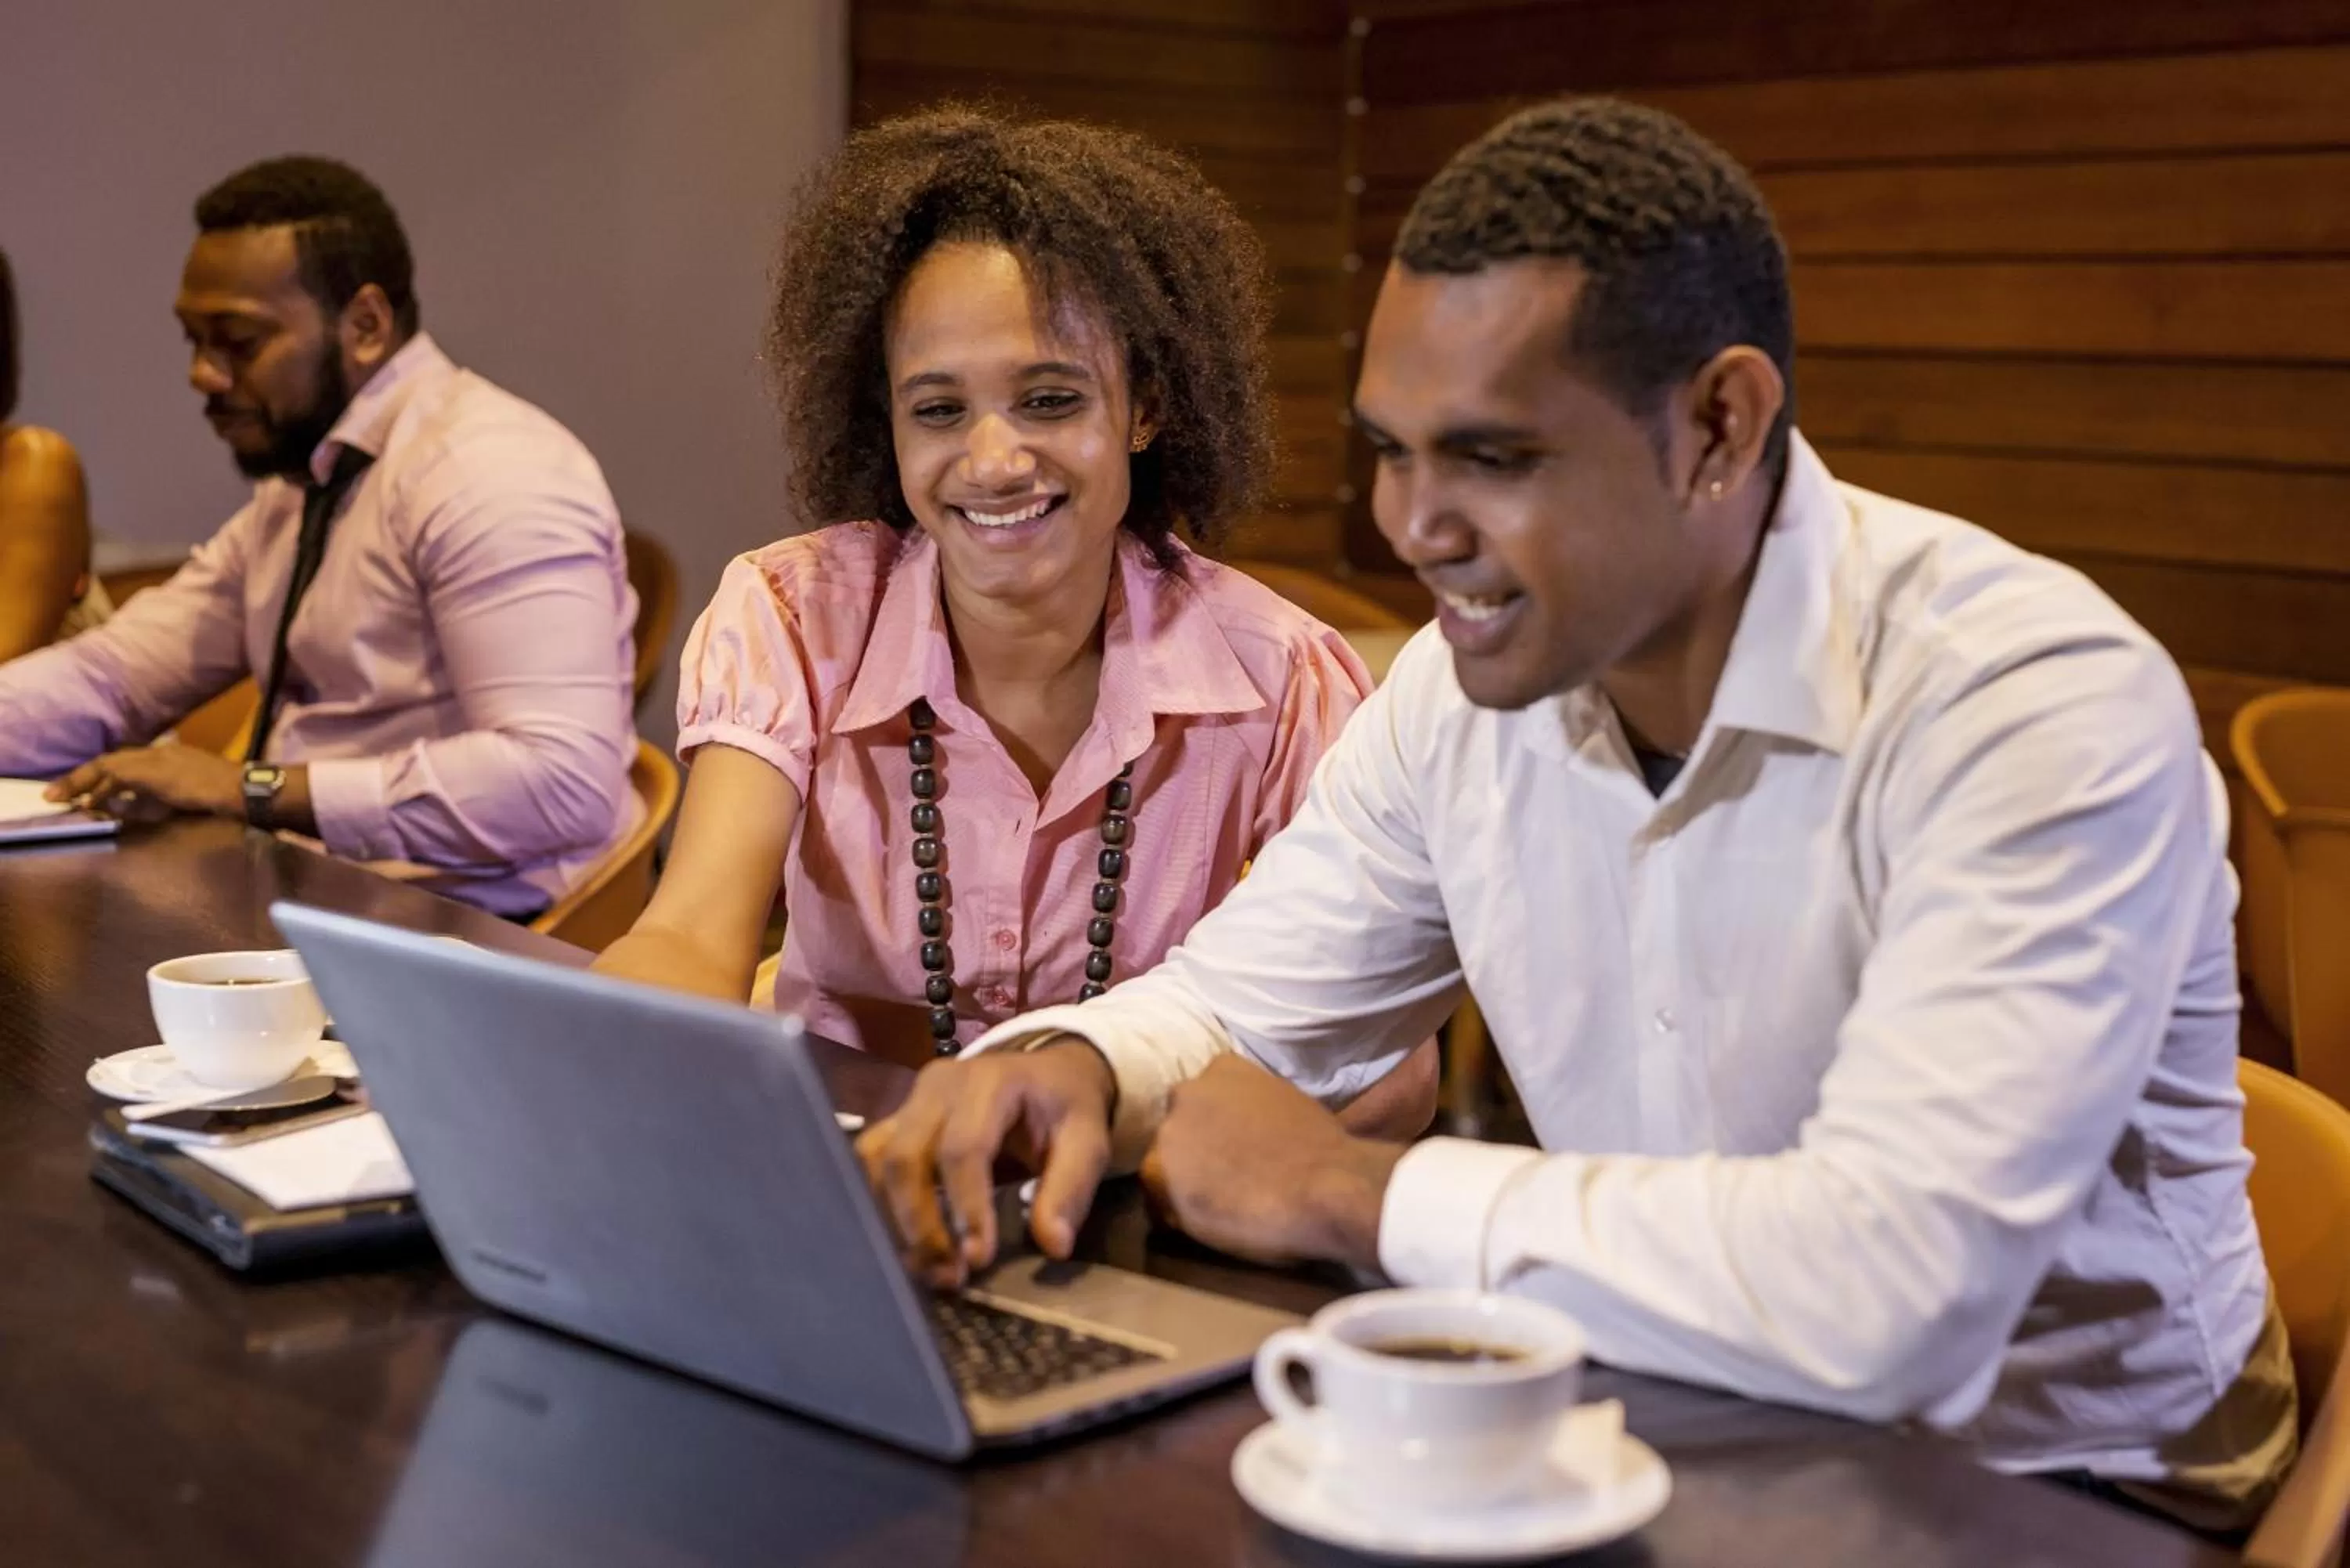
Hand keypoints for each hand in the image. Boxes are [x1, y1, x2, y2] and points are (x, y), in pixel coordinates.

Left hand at [46, 745, 242, 822]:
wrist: (246, 790)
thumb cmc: (232, 797)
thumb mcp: (196, 797)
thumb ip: (172, 800)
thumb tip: (152, 813)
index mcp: (172, 757)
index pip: (128, 763)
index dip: (104, 777)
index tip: (86, 792)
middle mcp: (161, 753)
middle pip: (112, 761)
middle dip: (82, 777)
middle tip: (56, 792)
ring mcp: (156, 760)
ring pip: (108, 766)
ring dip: (81, 781)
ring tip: (58, 796)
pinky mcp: (152, 772)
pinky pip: (115, 777)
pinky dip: (98, 789)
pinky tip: (86, 802)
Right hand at [856, 1039, 1116, 1289]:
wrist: (1044, 1076)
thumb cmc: (1064, 1109)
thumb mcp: (1086, 1141)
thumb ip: (1070, 1189)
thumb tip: (1053, 1246)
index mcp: (990, 1081)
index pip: (963, 1148)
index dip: (967, 1207)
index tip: (978, 1260)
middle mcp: (937, 1086)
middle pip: (905, 1157)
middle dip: (921, 1225)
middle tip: (948, 1277)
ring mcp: (909, 1103)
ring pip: (876, 1163)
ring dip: (895, 1223)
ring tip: (927, 1271)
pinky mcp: (894, 1123)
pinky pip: (869, 1165)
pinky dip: (882, 1210)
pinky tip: (908, 1249)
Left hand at [1139, 1055, 1406, 1269]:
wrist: (1327, 1186)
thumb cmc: (1322, 1151)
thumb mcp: (1285, 1105)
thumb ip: (1253, 1108)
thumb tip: (1250, 1129)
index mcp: (1223, 1069)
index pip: (1203, 1099)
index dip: (1215, 1130)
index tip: (1234, 1151)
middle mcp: (1187, 1092)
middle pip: (1178, 1130)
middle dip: (1195, 1154)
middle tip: (1227, 1182)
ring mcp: (1168, 1132)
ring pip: (1164, 1166)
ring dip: (1185, 1186)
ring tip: (1223, 1208)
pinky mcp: (1158, 1174)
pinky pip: (1160, 1203)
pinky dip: (1180, 1216)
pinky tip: (1215, 1225)